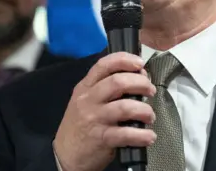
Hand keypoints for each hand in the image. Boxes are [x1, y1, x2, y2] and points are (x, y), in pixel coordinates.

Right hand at [53, 52, 156, 170]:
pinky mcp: (101, 138)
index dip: (124, 60)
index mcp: (86, 87)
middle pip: (117, 82)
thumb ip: (107, 87)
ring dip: (144, 110)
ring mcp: (94, 119)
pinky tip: (148, 136)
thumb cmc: (81, 124)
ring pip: (125, 107)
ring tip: (149, 116)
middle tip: (150, 91)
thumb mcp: (86, 100)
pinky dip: (142, 135)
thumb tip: (138, 77)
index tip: (140, 64)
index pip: (104, 65)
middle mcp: (88, 100)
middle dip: (141, 84)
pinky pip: (126, 134)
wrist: (65, 154)